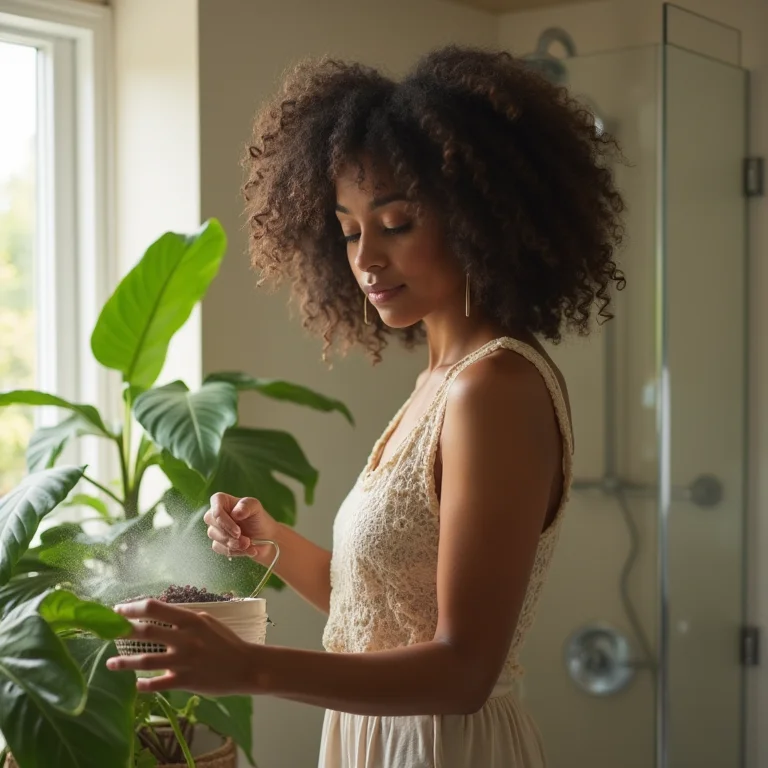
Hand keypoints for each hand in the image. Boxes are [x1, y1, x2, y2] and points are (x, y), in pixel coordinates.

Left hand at [106, 599, 260, 694]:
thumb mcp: (207, 621)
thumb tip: (160, 615)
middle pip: (145, 632)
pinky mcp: (185, 681)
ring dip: (125, 663)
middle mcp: (185, 638)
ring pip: (146, 661)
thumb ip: (184, 619)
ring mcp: (184, 660)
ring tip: (110, 664)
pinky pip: (157, 684)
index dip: (132, 608)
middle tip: (108, 632)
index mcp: (190, 620)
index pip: (154, 608)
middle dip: (122, 632)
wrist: (246, 666)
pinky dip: (143, 685)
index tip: (118, 610)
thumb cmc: (226, 642)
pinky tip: (136, 685)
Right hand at [204, 493, 277, 560]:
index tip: (237, 530)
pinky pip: (219, 548)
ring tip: (248, 544)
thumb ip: (246, 506)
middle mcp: (216, 514)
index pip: (216, 503)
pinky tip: (246, 550)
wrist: (265, 538)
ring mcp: (215, 529)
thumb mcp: (256, 508)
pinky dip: (234, 551)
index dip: (223, 518)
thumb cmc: (258, 519)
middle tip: (246, 540)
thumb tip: (235, 513)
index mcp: (223, 501)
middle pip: (213, 522)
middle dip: (229, 534)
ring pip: (215, 537)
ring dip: (233, 544)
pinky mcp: (217, 543)